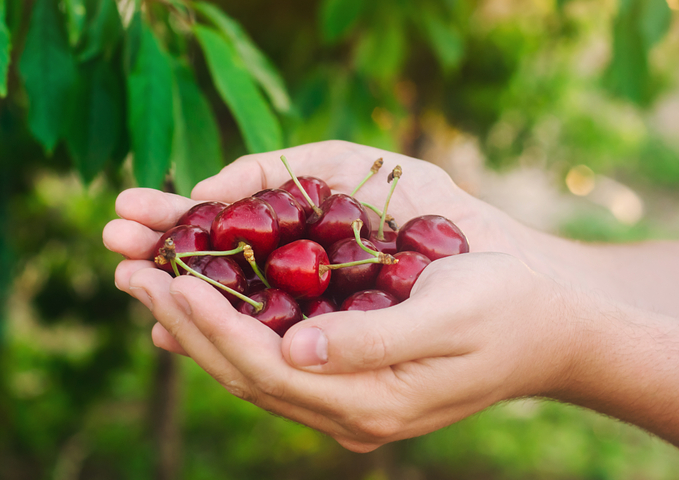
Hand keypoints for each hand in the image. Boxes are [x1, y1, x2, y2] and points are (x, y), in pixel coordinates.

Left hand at [112, 249, 578, 451]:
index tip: (163, 277)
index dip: (208, 324)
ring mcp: (345, 399)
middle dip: (180, 318)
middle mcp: (347, 411)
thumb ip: (374, 340)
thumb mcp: (452, 315)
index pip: (264, 368)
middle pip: (241, 370)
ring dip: (192, 321)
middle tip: (126, 266)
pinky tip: (194, 303)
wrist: (553, 330)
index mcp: (370, 400)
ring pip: (248, 366)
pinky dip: (228, 328)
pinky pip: (270, 358)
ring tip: (142, 276)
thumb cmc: (509, 308)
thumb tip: (294, 349)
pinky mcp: (347, 377)